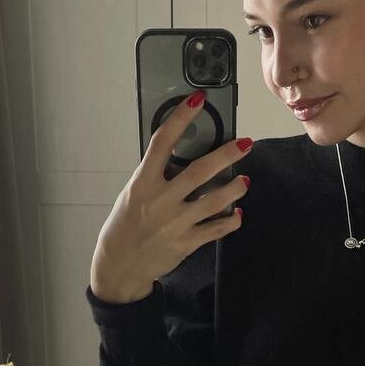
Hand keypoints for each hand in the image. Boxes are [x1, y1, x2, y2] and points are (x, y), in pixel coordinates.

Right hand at [89, 92, 251, 303]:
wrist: (119, 266)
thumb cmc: (125, 225)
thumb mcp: (133, 193)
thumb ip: (156, 176)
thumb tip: (184, 155)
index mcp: (142, 183)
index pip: (163, 142)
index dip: (181, 117)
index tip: (197, 99)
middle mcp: (160, 201)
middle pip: (200, 171)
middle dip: (227, 154)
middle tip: (245, 143)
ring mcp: (175, 223)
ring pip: (216, 201)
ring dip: (235, 188)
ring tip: (245, 180)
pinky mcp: (186, 244)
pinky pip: (217, 229)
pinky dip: (231, 221)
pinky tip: (238, 213)